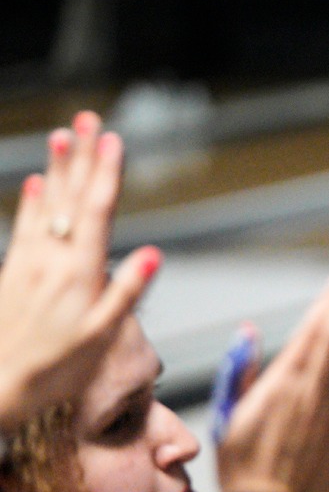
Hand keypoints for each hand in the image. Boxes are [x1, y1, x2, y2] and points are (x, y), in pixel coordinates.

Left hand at [0, 112, 160, 427]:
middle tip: (86, 120)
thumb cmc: (53, 371)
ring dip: (55, 169)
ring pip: (45, 205)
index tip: (112, 139)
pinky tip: (34, 184)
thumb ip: (126, 294)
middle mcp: (51, 261)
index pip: (95, 212)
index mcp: (78, 274)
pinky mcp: (14, 275)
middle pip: (69, 199)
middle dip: (80, 158)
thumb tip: (151, 255)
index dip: (105, 174)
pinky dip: (31, 202)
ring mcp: (29, 265)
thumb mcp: (100, 339)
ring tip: (61, 137)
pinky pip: (24, 228)